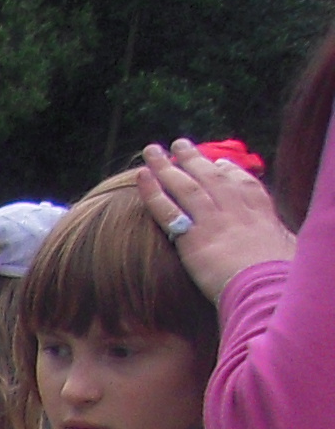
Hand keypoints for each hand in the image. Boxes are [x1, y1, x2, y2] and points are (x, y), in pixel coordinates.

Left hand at [137, 142, 294, 301]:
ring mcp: (212, 220)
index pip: (242, 182)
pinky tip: (141, 176)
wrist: (265, 284)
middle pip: (209, 176)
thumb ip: (277, 239)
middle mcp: (234, 208)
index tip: (217, 163)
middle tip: (177, 144)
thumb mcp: (286, 248)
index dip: (227, 171)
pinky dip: (152, 191)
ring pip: (184, 185)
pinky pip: (167, 209)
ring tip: (151, 150)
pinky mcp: (191, 238)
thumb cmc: (278, 274)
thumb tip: (277, 241)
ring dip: (165, 166)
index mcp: (260, 210)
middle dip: (192, 158)